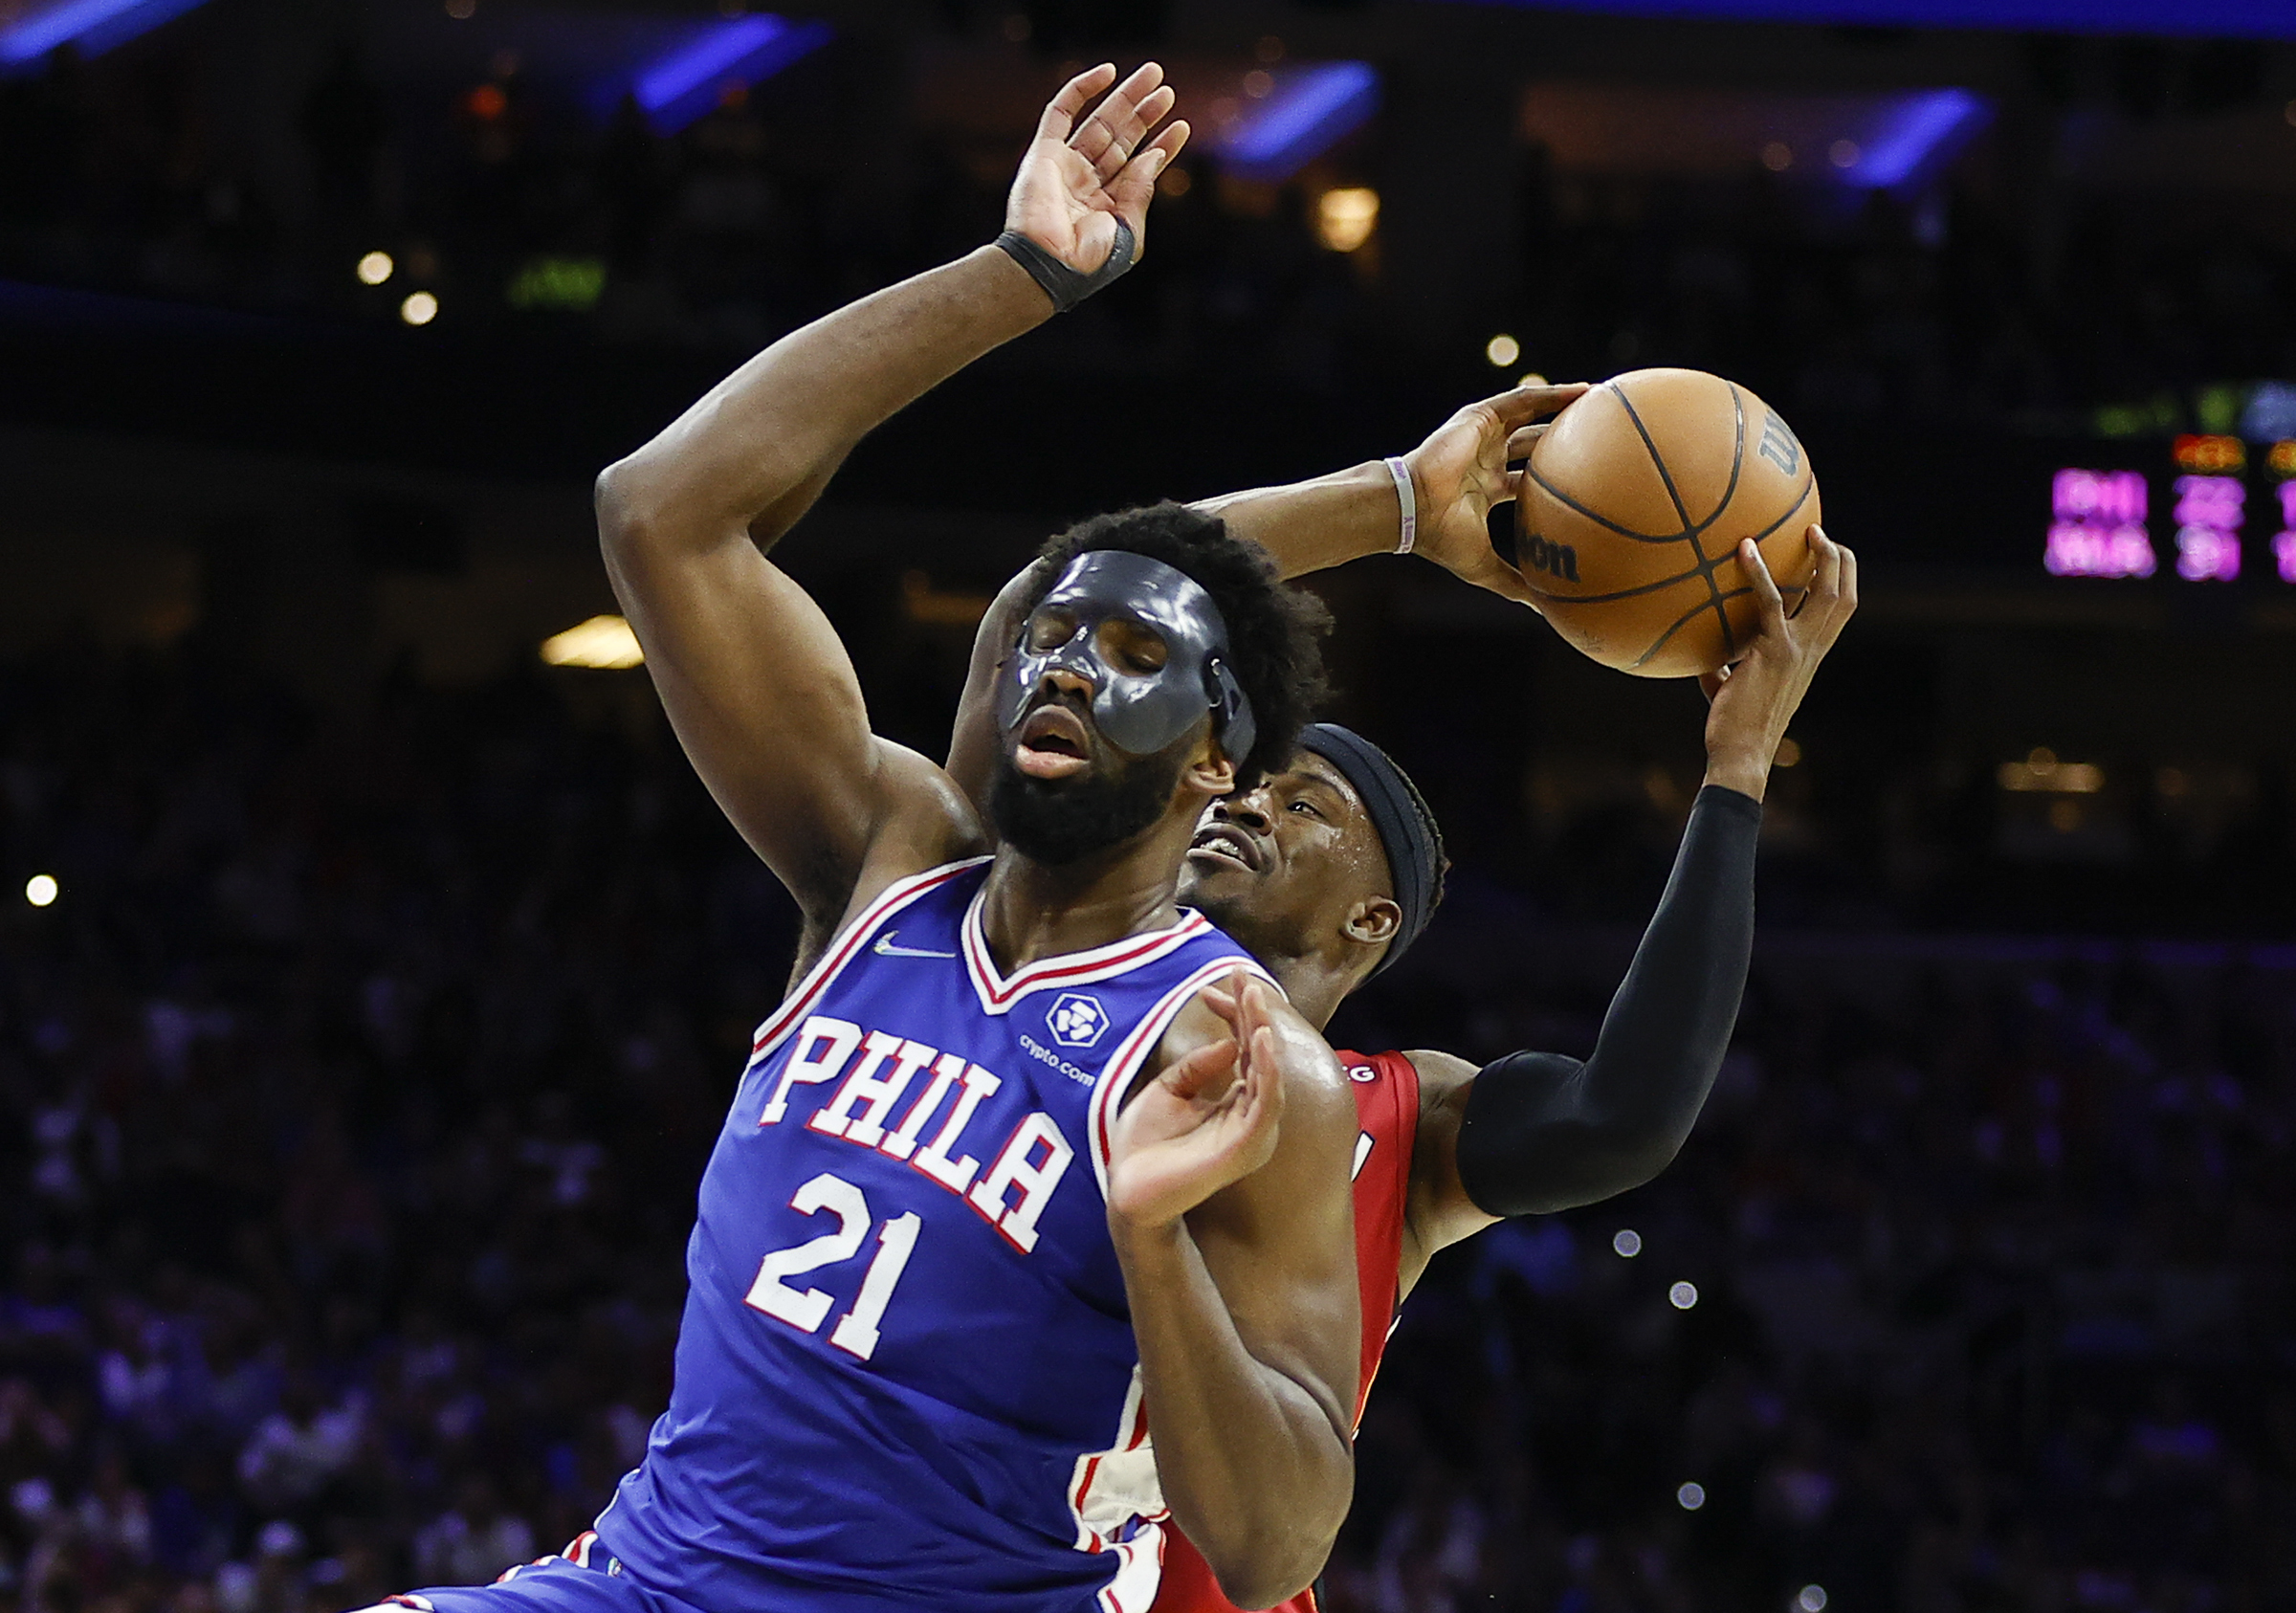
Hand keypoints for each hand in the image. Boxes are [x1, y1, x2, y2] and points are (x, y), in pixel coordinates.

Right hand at [1006, 62, 1189, 273]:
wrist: (1048, 264)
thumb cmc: (1089, 260)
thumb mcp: (1128, 230)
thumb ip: (1141, 191)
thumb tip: (1152, 156)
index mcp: (1108, 206)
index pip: (1138, 168)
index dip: (1161, 147)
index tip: (1181, 126)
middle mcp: (1087, 183)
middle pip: (1121, 139)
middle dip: (1144, 114)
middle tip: (1166, 90)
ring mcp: (1065, 166)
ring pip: (1099, 122)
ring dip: (1125, 97)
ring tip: (1153, 74)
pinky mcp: (1043, 152)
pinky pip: (1061, 112)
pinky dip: (1082, 89)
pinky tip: (1108, 73)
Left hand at [1105, 973, 1283, 1232]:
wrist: (1128, 1191)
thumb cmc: (1146, 1147)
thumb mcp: (1168, 1091)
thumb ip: (1197, 1067)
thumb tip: (1229, 1042)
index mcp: (1233, 1105)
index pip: (1245, 1053)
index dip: (1238, 1017)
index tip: (1226, 983)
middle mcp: (1249, 1117)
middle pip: (1260, 1059)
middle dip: (1256, 1017)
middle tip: (1248, 980)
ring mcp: (1251, 1133)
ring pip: (1270, 1077)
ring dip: (1263, 1036)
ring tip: (1255, 1001)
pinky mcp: (1247, 1147)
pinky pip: (1265, 1103)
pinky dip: (1265, 1069)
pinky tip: (1258, 1040)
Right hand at [1401, 379, 1588, 605]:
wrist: (1410, 509)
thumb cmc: (1440, 538)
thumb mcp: (1485, 567)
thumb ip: (1515, 584)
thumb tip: (1546, 612)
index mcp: (1487, 489)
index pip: (1527, 479)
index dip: (1555, 477)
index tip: (1589, 480)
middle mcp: (1486, 459)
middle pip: (1534, 444)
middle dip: (1564, 439)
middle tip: (1602, 438)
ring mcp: (1482, 436)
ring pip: (1531, 414)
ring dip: (1564, 407)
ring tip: (1600, 400)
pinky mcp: (1479, 417)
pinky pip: (1523, 399)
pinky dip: (1552, 393)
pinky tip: (1583, 391)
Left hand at [1699, 526, 1857, 800]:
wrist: (1740, 752)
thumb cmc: (1732, 727)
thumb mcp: (1732, 691)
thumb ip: (1724, 671)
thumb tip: (1702, 658)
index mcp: (1809, 658)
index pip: (1839, 615)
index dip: (1840, 583)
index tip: (1826, 557)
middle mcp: (1812, 651)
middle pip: (1845, 597)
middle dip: (1841, 560)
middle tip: (1818, 532)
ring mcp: (1798, 649)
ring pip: (1829, 593)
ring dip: (1823, 556)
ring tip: (1808, 529)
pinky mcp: (1774, 650)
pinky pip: (1771, 601)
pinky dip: (1760, 571)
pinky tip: (1744, 548)